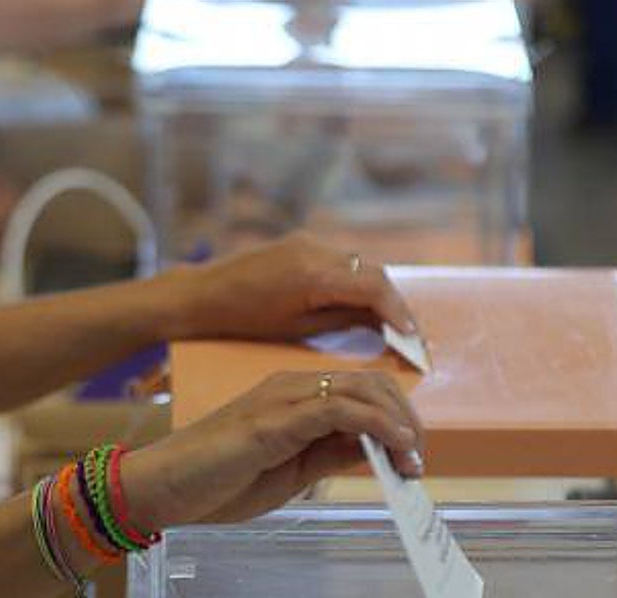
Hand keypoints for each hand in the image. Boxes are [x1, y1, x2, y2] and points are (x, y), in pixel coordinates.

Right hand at [120, 371, 423, 529]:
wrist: (162, 488)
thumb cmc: (217, 483)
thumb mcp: (291, 472)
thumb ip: (330, 455)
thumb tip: (376, 452)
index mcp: (294, 397)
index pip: (362, 391)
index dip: (398, 418)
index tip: (414, 457)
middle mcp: (292, 387)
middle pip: (371, 383)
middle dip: (407, 418)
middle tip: (419, 461)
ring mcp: (283, 399)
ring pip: (361, 389)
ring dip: (399, 423)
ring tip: (414, 459)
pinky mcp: (275, 420)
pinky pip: (340, 410)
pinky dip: (378, 426)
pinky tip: (395, 448)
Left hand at [164, 232, 417, 341]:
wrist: (203, 294)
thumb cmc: (244, 319)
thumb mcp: (298, 328)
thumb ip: (343, 321)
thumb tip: (381, 325)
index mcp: (315, 273)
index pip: (374, 287)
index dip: (400, 312)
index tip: (413, 338)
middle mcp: (317, 249)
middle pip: (373, 273)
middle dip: (394, 304)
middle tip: (408, 336)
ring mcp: (309, 241)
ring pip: (360, 265)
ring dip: (376, 292)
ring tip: (388, 325)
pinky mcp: (301, 243)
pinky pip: (341, 261)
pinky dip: (356, 282)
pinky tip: (359, 306)